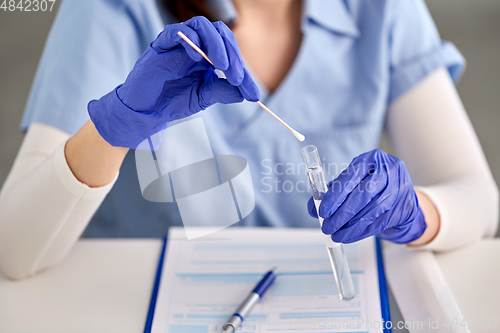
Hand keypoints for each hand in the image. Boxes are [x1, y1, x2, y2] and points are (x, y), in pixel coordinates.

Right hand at [88, 16, 258, 147]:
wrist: (147, 110)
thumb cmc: (174, 101)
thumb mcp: (204, 97)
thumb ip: (224, 91)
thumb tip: (246, 93)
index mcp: (208, 55)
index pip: (230, 51)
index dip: (243, 70)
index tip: (252, 93)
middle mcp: (196, 44)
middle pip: (220, 33)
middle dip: (233, 55)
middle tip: (237, 77)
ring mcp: (179, 42)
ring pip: (201, 26)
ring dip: (215, 44)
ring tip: (222, 66)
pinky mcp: (161, 44)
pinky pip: (175, 32)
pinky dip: (189, 40)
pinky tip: (197, 57)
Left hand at [307, 149, 426, 243]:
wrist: (400, 194)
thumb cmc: (368, 186)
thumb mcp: (350, 182)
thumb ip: (329, 192)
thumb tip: (313, 209)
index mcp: (371, 159)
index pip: (351, 177)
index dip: (335, 196)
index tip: (322, 212)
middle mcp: (388, 170)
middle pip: (363, 194)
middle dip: (342, 214)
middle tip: (327, 227)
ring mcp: (399, 189)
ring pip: (372, 211)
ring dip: (351, 226)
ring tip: (336, 235)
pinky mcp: (402, 207)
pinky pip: (379, 222)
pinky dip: (361, 232)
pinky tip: (349, 236)